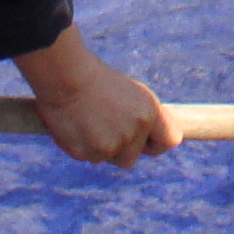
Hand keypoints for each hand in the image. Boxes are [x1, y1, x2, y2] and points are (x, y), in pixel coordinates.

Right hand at [14, 24, 182, 167]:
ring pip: (107, 157)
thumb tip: (148, 139)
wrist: (64, 75)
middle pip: (131, 157)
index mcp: (148, 112)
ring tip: (86, 120)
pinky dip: (80, 145)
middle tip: (103, 127)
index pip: (169, 140)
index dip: (156, 144)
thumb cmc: (94, 78)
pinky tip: (74, 124)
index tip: (146, 142)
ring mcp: (111, 145)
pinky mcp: (88, 153)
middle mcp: (134, 131)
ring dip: (99, 147)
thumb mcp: (129, 92)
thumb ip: (141, 117)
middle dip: (119, 148)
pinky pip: (87, 156)